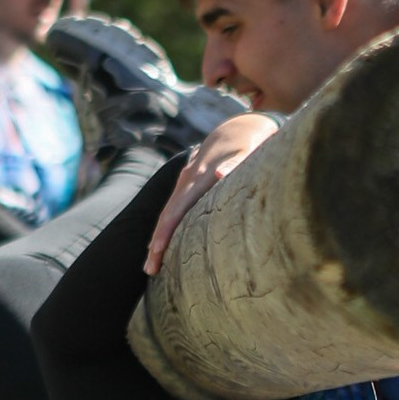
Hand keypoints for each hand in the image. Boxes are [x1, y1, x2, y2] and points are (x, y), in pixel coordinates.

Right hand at [143, 114, 278, 274]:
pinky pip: (173, 210)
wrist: (238, 129)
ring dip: (158, 239)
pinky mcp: (188, 185)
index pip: (176, 210)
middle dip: (156, 244)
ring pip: (167, 214)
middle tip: (149, 270)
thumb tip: (220, 174)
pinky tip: (163, 245)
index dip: (165, 232)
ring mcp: (185, 182)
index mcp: (199, 178)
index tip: (156, 252)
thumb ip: (235, 164)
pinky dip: (166, 228)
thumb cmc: (248, 145)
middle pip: (166, 216)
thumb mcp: (247, 153)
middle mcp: (186, 181)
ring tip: (152, 265)